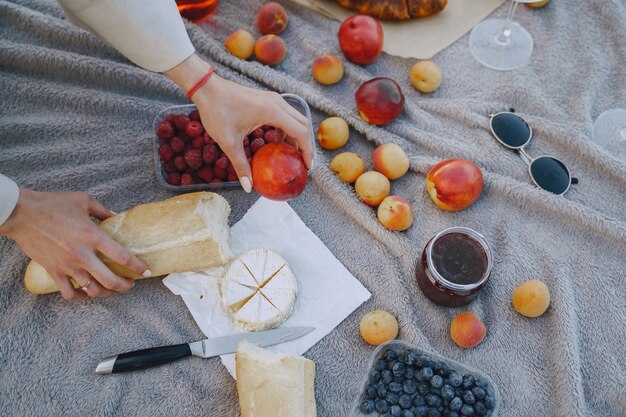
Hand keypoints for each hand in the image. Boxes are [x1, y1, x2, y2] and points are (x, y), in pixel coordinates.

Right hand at [0, 189, 149, 300]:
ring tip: (112, 289)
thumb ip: (103, 211)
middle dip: (125, 286)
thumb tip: (115, 217)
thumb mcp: (84, 200)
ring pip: (92, 290)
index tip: (146, 271)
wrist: (22, 213)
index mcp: (93, 236)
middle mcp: (83, 255)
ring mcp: (67, 266)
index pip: (122, 257)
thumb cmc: (53, 204)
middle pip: (110, 280)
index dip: (137, 267)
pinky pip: (69, 293)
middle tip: (131, 284)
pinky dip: (80, 297)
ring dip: (105, 293)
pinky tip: (85, 293)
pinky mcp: (54, 271)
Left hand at [165, 54, 312, 191]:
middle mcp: (277, 103)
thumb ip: (241, 165)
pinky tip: (277, 142)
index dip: (307, 151)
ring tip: (290, 154)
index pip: (300, 132)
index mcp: (272, 112)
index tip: (307, 167)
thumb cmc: (217, 111)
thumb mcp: (229, 142)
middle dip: (305, 144)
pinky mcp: (267, 99)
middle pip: (303, 124)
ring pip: (295, 118)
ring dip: (296, 136)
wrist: (207, 88)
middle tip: (302, 162)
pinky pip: (285, 114)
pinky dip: (287, 128)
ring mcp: (273, 99)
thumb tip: (248, 187)